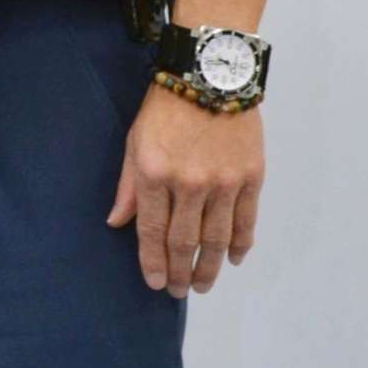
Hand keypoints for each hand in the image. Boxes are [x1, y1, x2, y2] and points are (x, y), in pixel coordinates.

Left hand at [108, 83, 263, 295]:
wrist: (209, 75)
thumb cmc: (164, 108)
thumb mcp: (135, 142)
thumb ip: (128, 186)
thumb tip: (116, 223)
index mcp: (155, 174)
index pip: (152, 232)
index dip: (152, 262)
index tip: (154, 283)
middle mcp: (189, 183)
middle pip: (185, 242)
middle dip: (180, 273)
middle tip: (178, 291)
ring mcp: (223, 182)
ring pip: (218, 240)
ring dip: (210, 268)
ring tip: (203, 284)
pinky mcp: (251, 177)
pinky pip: (246, 221)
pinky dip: (240, 245)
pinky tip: (233, 259)